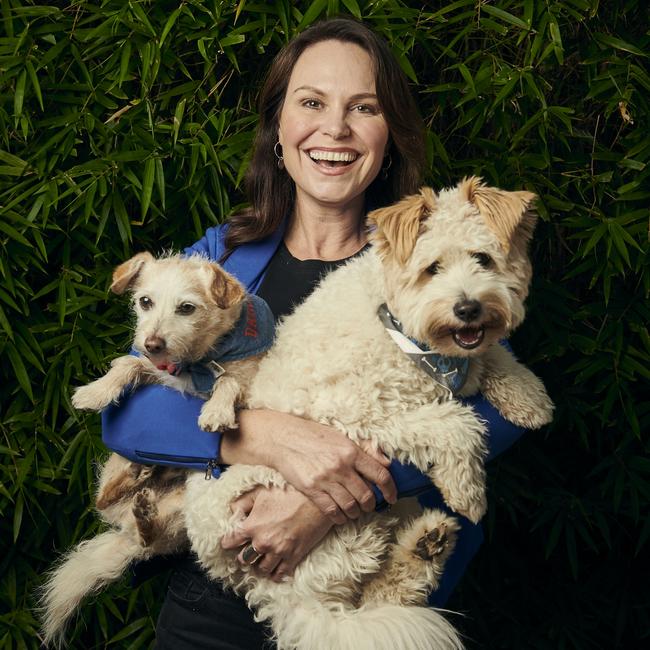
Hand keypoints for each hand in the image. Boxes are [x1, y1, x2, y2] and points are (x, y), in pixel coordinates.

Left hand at [221, 485, 332, 580]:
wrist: (318, 500)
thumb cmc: (290, 491)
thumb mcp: (262, 491)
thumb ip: (243, 502)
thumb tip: (232, 511)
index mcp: (252, 526)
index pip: (230, 542)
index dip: (228, 541)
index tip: (229, 542)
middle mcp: (263, 542)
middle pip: (244, 559)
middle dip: (243, 555)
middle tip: (246, 550)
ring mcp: (279, 551)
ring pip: (261, 568)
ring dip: (259, 564)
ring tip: (260, 559)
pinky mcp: (294, 557)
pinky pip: (280, 574)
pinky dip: (274, 573)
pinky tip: (274, 568)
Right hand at [229, 410, 396, 523]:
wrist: (284, 438)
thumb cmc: (314, 436)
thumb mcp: (342, 437)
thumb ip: (365, 450)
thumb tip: (386, 462)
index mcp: (352, 451)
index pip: (380, 475)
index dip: (390, 489)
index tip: (392, 497)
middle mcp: (341, 466)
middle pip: (366, 495)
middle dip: (372, 505)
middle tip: (371, 505)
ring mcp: (326, 480)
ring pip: (350, 506)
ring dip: (357, 513)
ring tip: (356, 512)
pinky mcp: (312, 490)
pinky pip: (332, 511)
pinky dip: (340, 517)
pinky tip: (341, 516)